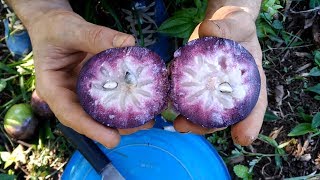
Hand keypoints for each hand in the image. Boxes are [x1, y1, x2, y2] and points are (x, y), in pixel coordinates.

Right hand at [28, 9, 153, 147]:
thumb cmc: (55, 28)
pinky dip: (123, 101)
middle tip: (140, 126)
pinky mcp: (93, 87)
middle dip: (114, 127)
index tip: (113, 140)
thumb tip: (129, 43)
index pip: (69, 114)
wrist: (53, 25)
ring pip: (100, 112)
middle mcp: (67, 95)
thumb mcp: (71, 30)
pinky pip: (108, 97)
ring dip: (122, 118)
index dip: (91, 129)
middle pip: (89, 119)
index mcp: (52, 87)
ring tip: (147, 119)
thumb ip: (96, 36)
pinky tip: (141, 102)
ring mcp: (81, 92)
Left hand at [174, 6, 267, 145]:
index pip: (255, 104)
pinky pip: (187, 96)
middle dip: (206, 126)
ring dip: (190, 120)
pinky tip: (166, 103)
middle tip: (187, 127)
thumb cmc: (236, 26)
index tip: (242, 138)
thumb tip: (208, 30)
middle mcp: (230, 91)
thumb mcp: (238, 22)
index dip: (250, 122)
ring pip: (203, 111)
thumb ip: (228, 27)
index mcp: (250, 81)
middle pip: (222, 115)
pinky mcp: (194, 84)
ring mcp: (211, 90)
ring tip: (177, 123)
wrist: (219, 26)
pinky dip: (177, 101)